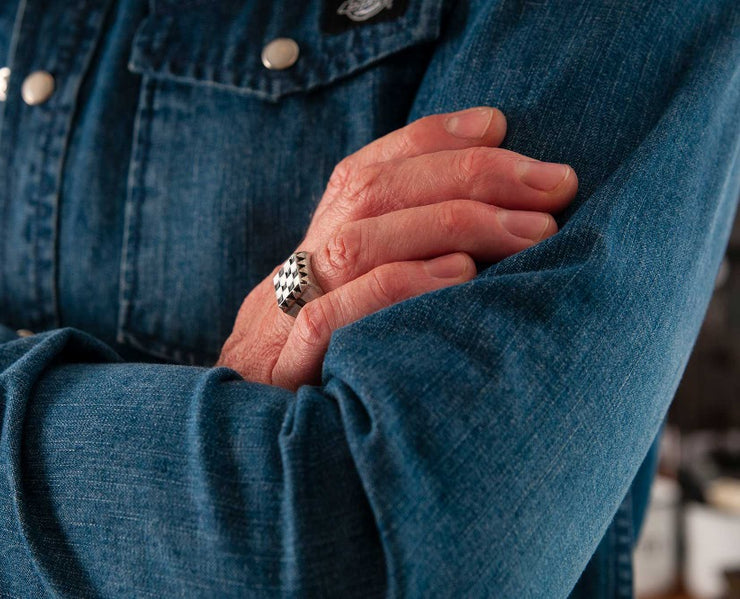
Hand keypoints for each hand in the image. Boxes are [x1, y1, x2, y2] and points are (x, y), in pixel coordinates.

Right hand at [217, 107, 577, 389]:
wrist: (243, 475)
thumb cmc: (325, 398)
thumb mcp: (350, 330)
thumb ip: (392, 282)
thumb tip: (486, 241)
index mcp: (305, 263)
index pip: (360, 175)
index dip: (427, 138)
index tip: (501, 124)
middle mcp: (287, 280)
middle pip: (366, 197)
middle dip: (468, 177)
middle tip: (555, 185)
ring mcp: (275, 326)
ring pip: (350, 246)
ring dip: (449, 225)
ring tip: (531, 233)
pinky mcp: (277, 375)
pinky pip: (325, 319)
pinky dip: (395, 289)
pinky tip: (459, 281)